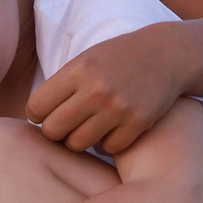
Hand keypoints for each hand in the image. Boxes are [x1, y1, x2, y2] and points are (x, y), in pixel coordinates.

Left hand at [27, 20, 201, 155]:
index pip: (36, 108)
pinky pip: (108, 149)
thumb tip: (34, 119)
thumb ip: (61, 85)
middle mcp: (96, 90)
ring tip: (88, 127)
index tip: (48, 113)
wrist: (168, 54)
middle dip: (55, 131)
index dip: (38, 115)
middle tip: (67, 125)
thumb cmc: (119, 59)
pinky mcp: (139, 122)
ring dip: (80, 140)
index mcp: (78, 70)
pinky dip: (107, 143)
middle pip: (53, 131)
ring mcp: (118, 108)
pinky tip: (112, 129)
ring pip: (78, 144)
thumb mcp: (86, 59)